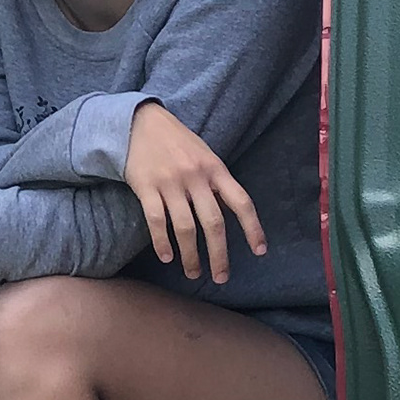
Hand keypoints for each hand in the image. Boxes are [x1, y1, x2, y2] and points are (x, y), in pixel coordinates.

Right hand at [125, 100, 265, 280]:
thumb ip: (216, 183)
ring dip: (190, 256)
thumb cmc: (177, 142)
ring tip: (193, 273)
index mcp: (215, 169)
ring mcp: (170, 182)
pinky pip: (156, 221)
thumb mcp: (205, 155)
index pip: (241, 202)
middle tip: (221, 277)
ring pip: (184, 228)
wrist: (140, 122)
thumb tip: (228, 216)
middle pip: (213, 223)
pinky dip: (162, 243)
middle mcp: (195, 176)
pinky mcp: (146, 187)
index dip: (253, 228)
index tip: (259, 251)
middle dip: (219, 254)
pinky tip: (167, 257)